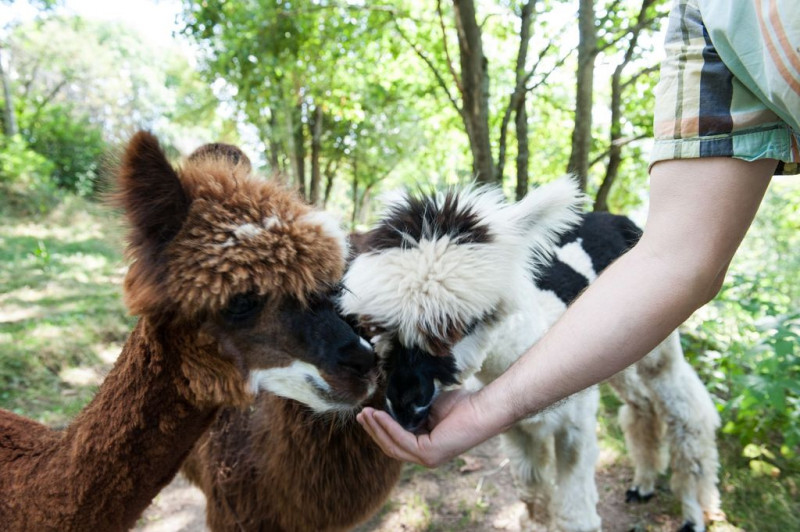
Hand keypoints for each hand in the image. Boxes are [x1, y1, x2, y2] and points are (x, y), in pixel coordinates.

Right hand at [357, 388, 494, 466]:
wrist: (483, 408)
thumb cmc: (463, 405)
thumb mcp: (429, 408)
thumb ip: (412, 413)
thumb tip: (392, 407)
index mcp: (426, 447)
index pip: (397, 442)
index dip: (380, 429)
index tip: (368, 413)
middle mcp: (426, 457)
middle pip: (391, 446)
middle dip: (374, 430)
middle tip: (360, 415)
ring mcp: (428, 459)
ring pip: (393, 446)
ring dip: (377, 429)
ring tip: (365, 414)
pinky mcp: (430, 454)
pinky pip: (402, 440)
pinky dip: (388, 427)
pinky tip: (379, 414)